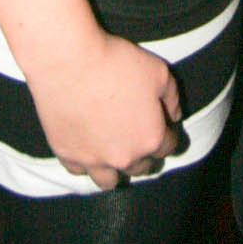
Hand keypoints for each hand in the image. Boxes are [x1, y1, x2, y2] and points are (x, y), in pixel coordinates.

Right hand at [30, 28, 181, 190]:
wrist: (68, 62)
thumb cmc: (116, 63)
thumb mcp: (158, 71)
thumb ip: (172, 97)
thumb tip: (174, 115)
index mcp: (150, 138)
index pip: (168, 146)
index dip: (168, 133)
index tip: (163, 124)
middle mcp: (124, 157)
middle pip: (141, 167)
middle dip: (144, 154)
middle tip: (138, 135)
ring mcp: (94, 161)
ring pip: (109, 181)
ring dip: (115, 169)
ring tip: (113, 152)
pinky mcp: (67, 155)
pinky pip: (80, 170)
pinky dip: (85, 162)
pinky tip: (86, 147)